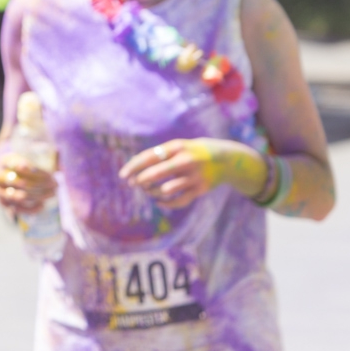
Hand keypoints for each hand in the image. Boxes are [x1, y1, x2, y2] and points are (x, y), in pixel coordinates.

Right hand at [0, 153, 57, 215]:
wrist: (11, 176)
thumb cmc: (26, 166)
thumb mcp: (32, 157)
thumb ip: (46, 155)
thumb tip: (58, 152)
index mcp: (5, 161)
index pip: (14, 164)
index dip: (26, 167)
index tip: (39, 169)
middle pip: (16, 181)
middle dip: (37, 183)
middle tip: (54, 183)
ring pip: (17, 196)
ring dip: (37, 196)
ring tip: (52, 194)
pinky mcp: (3, 204)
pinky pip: (17, 209)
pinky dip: (30, 208)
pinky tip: (42, 205)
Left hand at [119, 139, 264, 209]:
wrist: (227, 159)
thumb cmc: (194, 152)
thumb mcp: (179, 147)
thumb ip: (159, 155)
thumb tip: (134, 169)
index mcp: (177, 147)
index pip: (150, 156)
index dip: (134, 167)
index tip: (122, 176)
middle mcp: (186, 160)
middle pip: (157, 173)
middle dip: (141, 180)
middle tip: (134, 184)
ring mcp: (194, 176)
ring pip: (166, 190)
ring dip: (153, 192)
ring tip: (149, 191)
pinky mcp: (201, 189)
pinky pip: (178, 201)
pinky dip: (166, 203)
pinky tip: (159, 202)